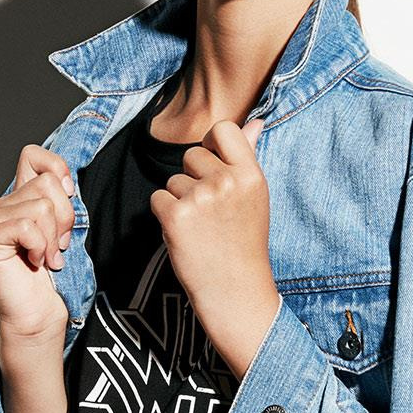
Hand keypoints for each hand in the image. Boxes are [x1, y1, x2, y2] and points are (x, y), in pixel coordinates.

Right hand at [0, 143, 74, 340]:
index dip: (57, 168)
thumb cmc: (53, 278)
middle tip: (59, 246)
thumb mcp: (65, 230)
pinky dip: (40, 247)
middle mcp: (2, 206)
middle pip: (46, 184)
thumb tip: (66, 180)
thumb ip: (62, 200)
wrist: (39, 315)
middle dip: (66, 218)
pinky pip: (27, 226)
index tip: (69, 197)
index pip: (33, 155)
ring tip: (48, 258)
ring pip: (40, 206)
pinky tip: (35, 263)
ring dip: (53, 238)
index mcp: (20, 199)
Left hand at [150, 118, 280, 378]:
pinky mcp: (176, 217)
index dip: (211, 145)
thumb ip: (248, 156)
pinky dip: (165, 217)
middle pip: (191, 156)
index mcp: (251, 174)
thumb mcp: (255, 197)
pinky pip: (157, 199)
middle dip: (193, 180)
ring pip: (173, 180)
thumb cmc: (244, 244)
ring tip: (201, 228)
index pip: (223, 129)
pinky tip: (185, 236)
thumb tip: (255, 121)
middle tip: (211, 213)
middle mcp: (227, 181)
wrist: (235, 292)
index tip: (214, 168)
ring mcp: (201, 198)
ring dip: (179, 202)